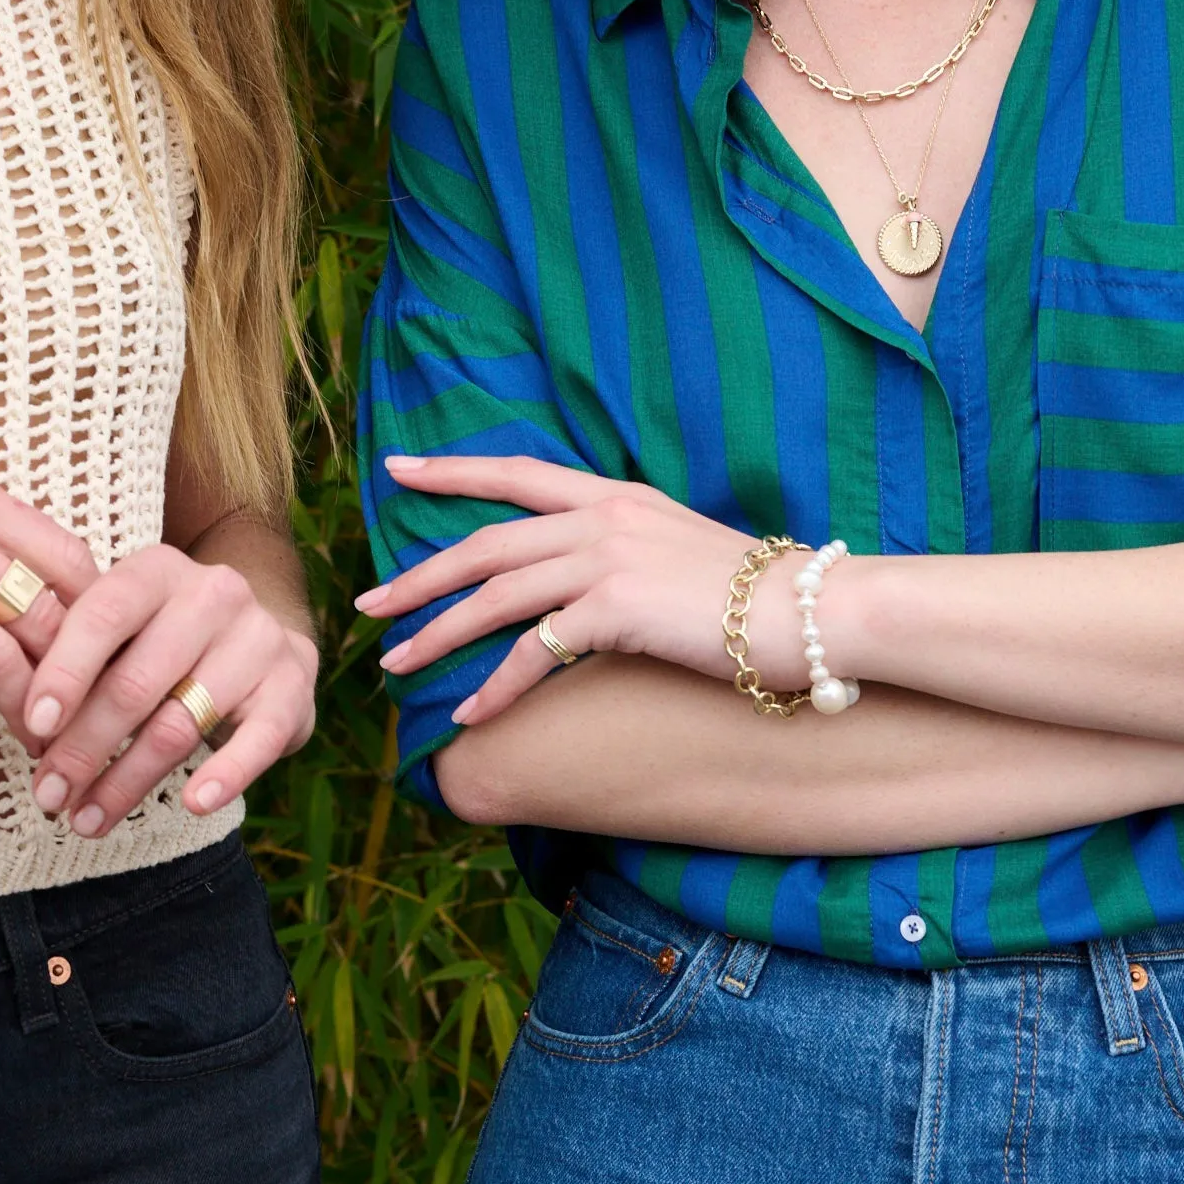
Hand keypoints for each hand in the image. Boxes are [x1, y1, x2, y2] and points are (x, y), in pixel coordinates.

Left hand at [21, 546, 318, 837]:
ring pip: (181, 722)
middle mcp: (213, 594)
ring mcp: (259, 638)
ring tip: (87, 820)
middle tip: (49, 794)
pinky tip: (192, 805)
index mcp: (157, 571)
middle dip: (83, 747)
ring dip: (128, 781)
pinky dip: (225, 776)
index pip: (104, 614)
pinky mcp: (294, 686)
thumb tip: (27, 725)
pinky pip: (257, 740)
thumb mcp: (126, 629)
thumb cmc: (169, 641)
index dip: (64, 672)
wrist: (264, 636)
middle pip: (136, 681)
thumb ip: (80, 659)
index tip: (33, 726)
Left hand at [357, 454, 800, 724]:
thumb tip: (583, 582)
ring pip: (495, 596)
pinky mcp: (617, 610)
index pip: (517, 473)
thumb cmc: (755, 595)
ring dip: (437, 634)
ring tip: (395, 665)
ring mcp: (607, 560)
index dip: (453, 471)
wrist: (813, 611)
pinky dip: (497, 687)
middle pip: (485, 543)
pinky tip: (470, 714)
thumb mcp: (677, 552)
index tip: (399, 469)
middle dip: (419, 576)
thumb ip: (623, 551)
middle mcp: (603, 518)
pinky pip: (536, 654)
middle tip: (370, 605)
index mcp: (615, 497)